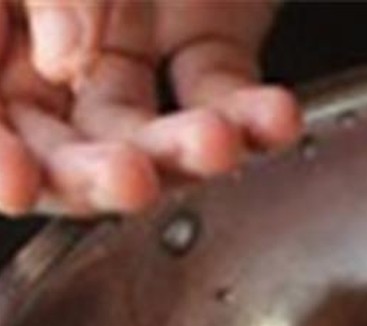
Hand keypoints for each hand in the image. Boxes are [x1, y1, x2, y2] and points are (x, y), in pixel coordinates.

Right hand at [0, 0, 300, 215]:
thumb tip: (65, 61)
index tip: (14, 181)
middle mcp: (43, 47)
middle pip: (60, 149)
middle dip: (94, 176)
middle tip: (129, 180)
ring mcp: (124, 47)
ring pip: (144, 134)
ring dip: (181, 152)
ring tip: (214, 143)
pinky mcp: (201, 37)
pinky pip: (221, 90)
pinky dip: (253, 114)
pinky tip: (275, 117)